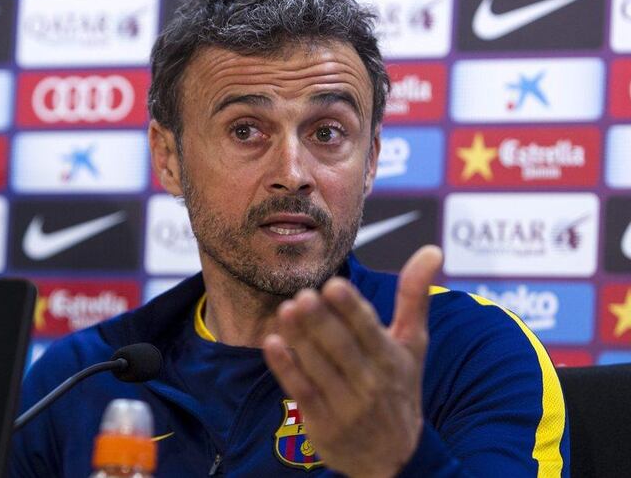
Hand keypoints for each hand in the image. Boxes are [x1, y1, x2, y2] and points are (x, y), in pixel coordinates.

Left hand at [263, 245, 443, 477]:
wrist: (395, 460)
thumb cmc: (400, 388)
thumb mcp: (413, 345)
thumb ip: (415, 296)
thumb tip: (433, 249)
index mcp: (391, 359)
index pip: (369, 330)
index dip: (351, 310)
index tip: (334, 286)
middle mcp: (370, 383)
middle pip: (341, 348)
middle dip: (322, 322)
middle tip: (303, 296)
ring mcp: (345, 405)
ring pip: (318, 367)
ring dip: (300, 339)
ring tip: (285, 311)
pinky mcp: (322, 423)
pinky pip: (302, 391)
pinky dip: (286, 368)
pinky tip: (272, 344)